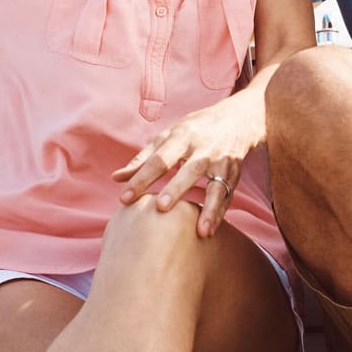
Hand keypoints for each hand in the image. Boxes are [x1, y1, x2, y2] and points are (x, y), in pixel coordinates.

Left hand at [110, 99, 259, 237]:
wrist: (236, 120)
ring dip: (209, 208)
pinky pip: (227, 196)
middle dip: (176, 188)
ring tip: (200, 230)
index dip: (141, 178)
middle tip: (161, 207)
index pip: (159, 159)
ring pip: (216, 186)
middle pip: (189, 170)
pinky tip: (209, 231)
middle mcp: (203, 149)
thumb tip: (116, 178)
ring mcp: (222, 162)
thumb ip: (143, 159)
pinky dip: (219, 214)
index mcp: (182, 137)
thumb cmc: (193, 131)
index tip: (124, 198)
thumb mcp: (168, 137)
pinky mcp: (234, 175)